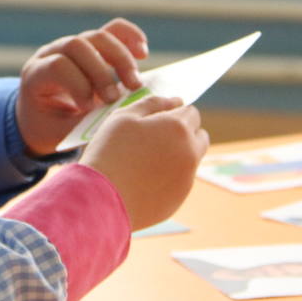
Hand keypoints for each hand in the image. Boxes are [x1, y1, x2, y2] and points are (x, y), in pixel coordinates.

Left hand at [16, 18, 148, 154]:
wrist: (42, 115)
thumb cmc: (49, 126)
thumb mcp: (59, 131)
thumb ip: (85, 124)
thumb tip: (117, 114)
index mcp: (36, 74)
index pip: (58, 66)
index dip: (78, 85)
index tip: (90, 108)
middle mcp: (52, 52)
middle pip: (79, 45)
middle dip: (102, 72)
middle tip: (117, 98)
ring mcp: (73, 44)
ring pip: (99, 36)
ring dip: (122, 59)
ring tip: (135, 84)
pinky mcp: (93, 44)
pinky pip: (113, 30)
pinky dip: (130, 37)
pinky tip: (142, 53)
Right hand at [79, 94, 207, 230]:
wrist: (101, 200)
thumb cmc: (109, 152)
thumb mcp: (124, 117)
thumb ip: (152, 103)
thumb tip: (176, 100)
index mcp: (178, 128)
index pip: (191, 112)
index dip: (173, 114)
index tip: (155, 121)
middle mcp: (190, 152)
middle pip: (200, 136)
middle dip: (184, 134)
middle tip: (153, 139)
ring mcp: (187, 178)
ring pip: (190, 160)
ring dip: (176, 156)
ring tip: (144, 162)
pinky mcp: (179, 199)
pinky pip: (180, 181)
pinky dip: (168, 178)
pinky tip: (142, 181)